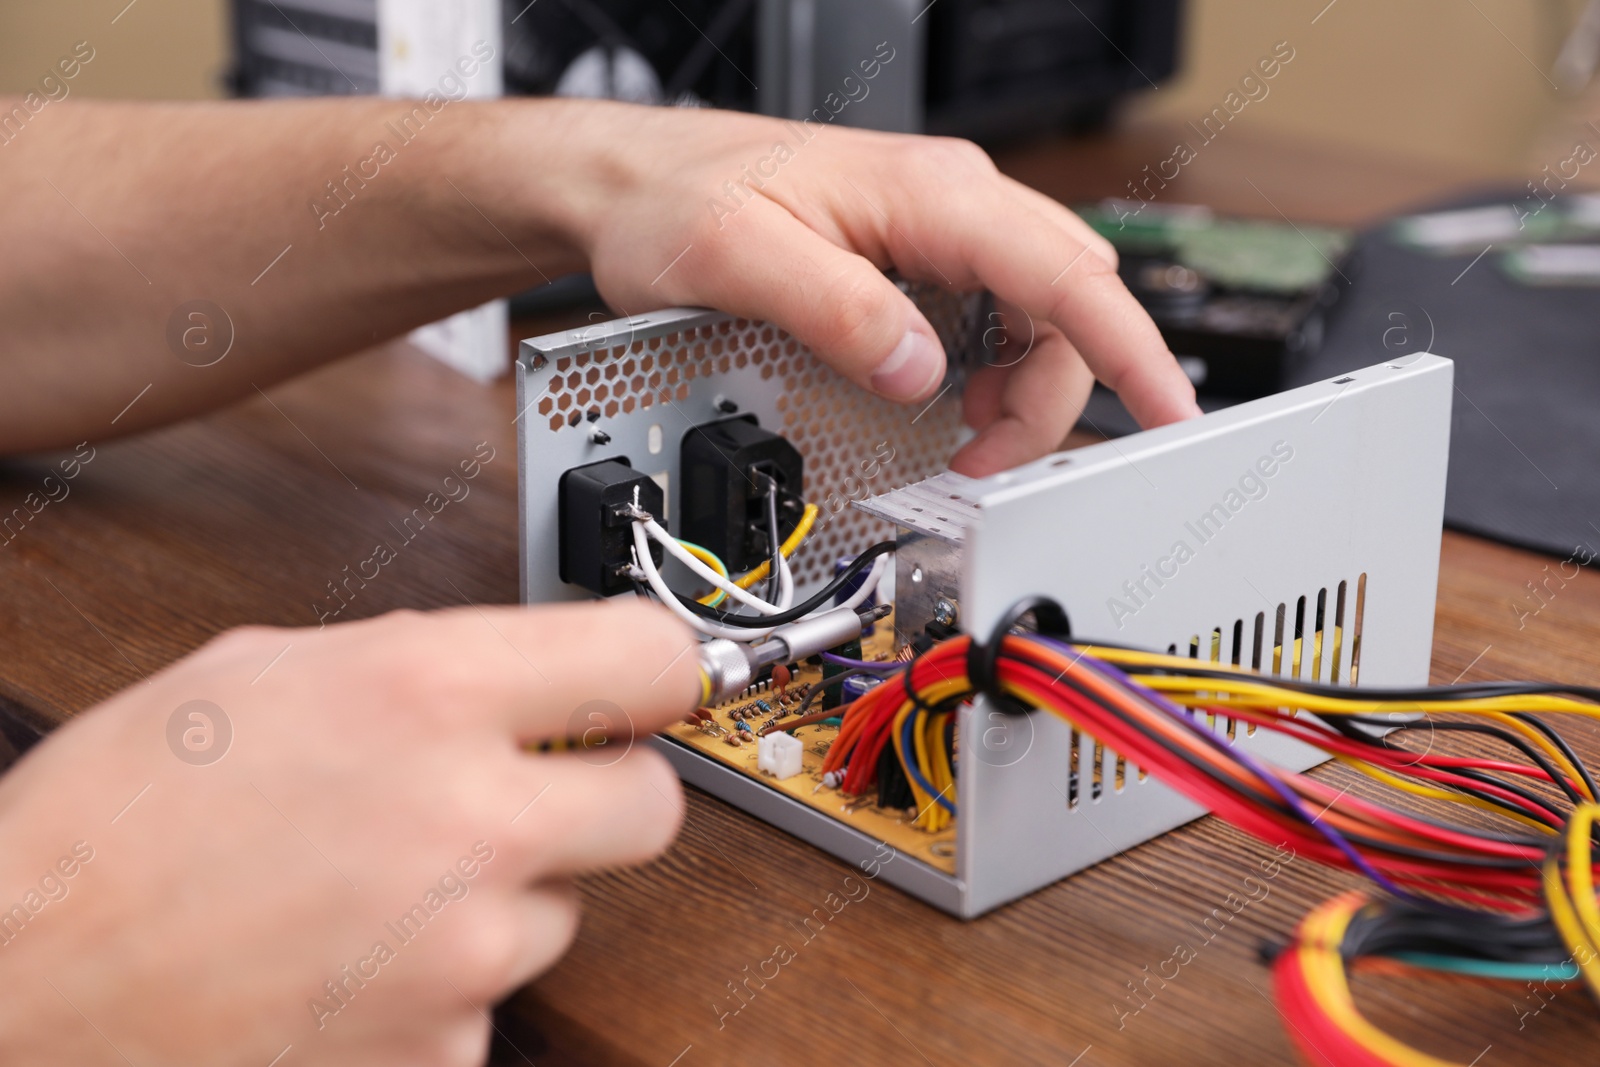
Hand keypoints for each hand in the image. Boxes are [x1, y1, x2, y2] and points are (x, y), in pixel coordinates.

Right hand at [0, 601, 696, 1065]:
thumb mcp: (257, 678)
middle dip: (604, 794)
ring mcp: (462, 954)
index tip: (655, 679)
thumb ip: (412, 664)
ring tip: (380, 891)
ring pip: (562, 913)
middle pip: (653, 804)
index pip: (653, 657)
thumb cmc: (107, 832)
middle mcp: (467, 823)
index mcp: (424, 696)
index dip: (662, 666)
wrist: (20, 994)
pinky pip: (488, 1005)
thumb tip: (504, 672)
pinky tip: (352, 963)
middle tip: (534, 794)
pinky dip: (440, 987)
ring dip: (500, 898)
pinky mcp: (441, 1054)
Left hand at [550, 102, 1200, 474]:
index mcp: (928, 194)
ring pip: (1038, 317)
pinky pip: (995, 320)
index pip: (1067, 273)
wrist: (637, 180)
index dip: (1133, 350)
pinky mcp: (921, 257)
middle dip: (1055, 394)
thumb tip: (919, 371)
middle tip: (986, 461)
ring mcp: (941, 228)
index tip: (1173, 412)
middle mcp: (951, 202)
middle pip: (1067, 303)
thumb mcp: (738, 259)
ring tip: (961, 441)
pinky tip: (949, 405)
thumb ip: (837, 313)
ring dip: (1022, 392)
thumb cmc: (677, 200)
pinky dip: (992, 376)